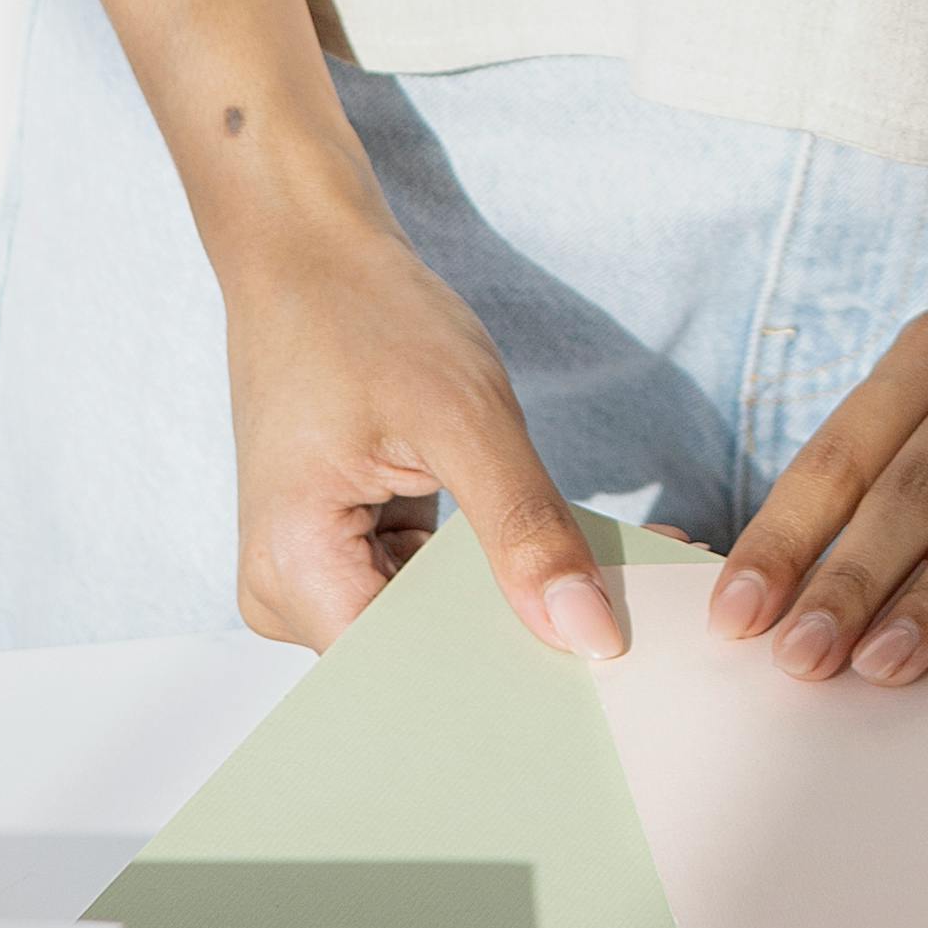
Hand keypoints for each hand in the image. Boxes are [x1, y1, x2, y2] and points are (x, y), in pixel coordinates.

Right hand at [218, 193, 624, 663]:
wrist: (308, 251)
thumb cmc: (365, 314)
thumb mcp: (462, 417)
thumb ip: (525, 528)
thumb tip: (588, 634)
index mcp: (291, 575)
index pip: (412, 676)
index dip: (514, 671)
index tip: (614, 660)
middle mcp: (288, 594)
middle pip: (425, 654)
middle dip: (529, 631)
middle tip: (638, 613)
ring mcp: (317, 573)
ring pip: (437, 621)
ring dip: (520, 596)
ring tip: (620, 576)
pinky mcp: (349, 548)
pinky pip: (432, 585)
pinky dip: (497, 566)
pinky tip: (570, 553)